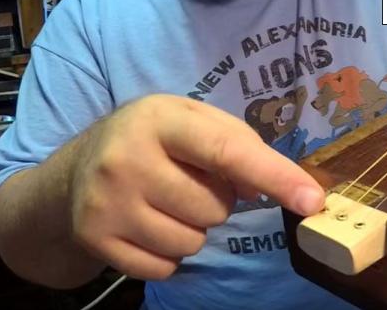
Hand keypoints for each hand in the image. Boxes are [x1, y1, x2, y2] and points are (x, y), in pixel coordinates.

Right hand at [67, 94, 324, 279]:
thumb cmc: (153, 140)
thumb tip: (283, 188)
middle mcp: (125, 159)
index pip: (227, 151)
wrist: (74, 171)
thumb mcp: (191, 122)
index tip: (312, 200)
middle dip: (214, 201)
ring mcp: (106, 203)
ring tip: (166, 203)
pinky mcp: (96, 240)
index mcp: (159, 118)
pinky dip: (167, 254)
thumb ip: (240, 145)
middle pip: (214, 208)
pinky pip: (165, 268)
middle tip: (186, 182)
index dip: (274, 176)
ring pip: (191, 242)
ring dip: (192, 229)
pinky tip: (148, 225)